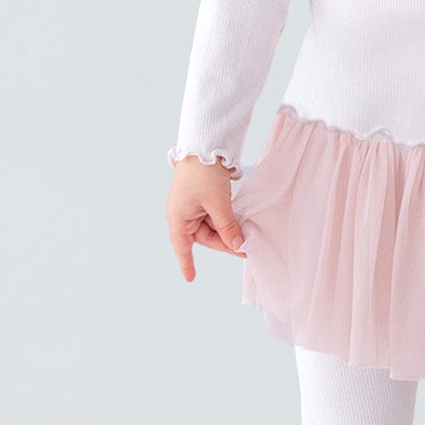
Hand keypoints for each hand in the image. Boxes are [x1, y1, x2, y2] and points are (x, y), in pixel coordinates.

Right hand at [166, 158, 247, 281]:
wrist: (204, 146)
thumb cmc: (203, 175)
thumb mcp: (218, 204)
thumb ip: (227, 227)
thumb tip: (237, 246)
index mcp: (178, 218)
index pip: (182, 248)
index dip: (187, 263)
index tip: (191, 278)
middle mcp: (182, 215)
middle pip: (205, 237)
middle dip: (225, 242)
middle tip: (246, 248)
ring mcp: (192, 206)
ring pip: (212, 227)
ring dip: (227, 231)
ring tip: (246, 235)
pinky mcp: (202, 199)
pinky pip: (214, 216)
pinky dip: (226, 220)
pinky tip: (239, 223)